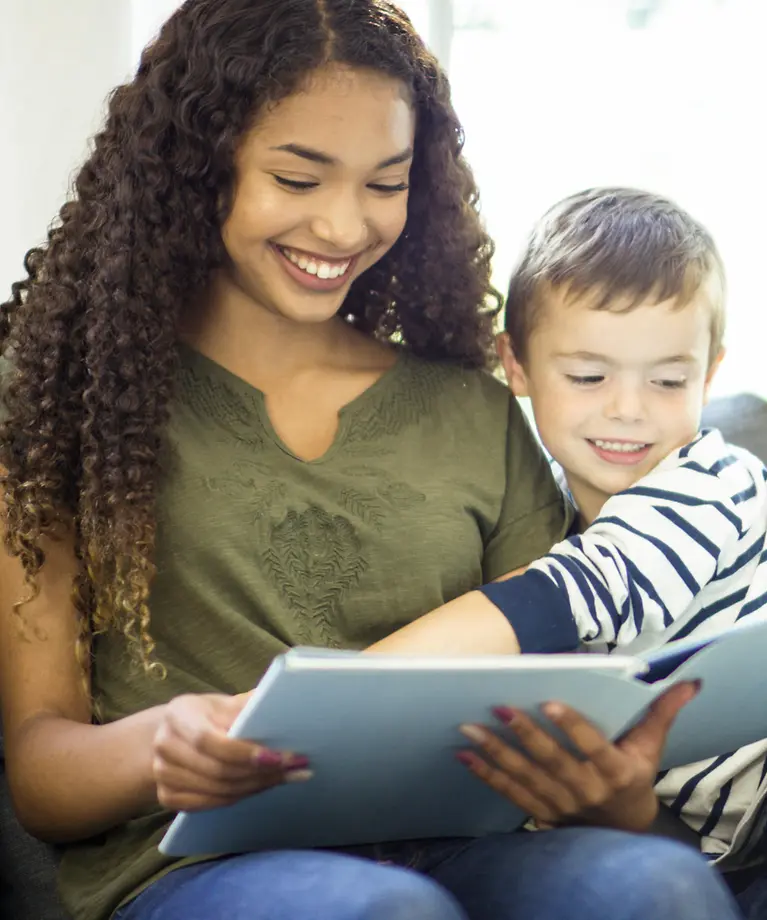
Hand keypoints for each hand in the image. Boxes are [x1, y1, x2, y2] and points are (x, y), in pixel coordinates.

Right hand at [151, 692, 311, 811]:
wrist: (174, 734)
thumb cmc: (206, 715)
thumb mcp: (223, 702)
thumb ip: (247, 705)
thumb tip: (281, 703)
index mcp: (178, 714)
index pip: (208, 740)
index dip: (244, 752)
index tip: (279, 757)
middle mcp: (164, 744)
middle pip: (216, 770)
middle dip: (260, 772)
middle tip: (295, 768)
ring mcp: (162, 774)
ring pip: (217, 790)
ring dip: (256, 786)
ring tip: (287, 777)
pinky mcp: (167, 796)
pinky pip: (210, 804)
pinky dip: (240, 797)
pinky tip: (263, 786)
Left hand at [456, 680, 698, 832]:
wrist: (621, 834)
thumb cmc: (635, 778)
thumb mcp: (652, 748)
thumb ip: (662, 713)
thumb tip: (688, 682)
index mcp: (616, 772)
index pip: (593, 747)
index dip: (573, 727)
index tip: (550, 703)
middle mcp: (586, 790)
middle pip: (552, 761)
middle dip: (524, 735)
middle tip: (499, 707)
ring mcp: (560, 804)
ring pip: (525, 776)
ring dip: (495, 752)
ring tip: (469, 728)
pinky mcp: (540, 812)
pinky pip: (510, 793)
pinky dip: (486, 775)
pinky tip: (464, 756)